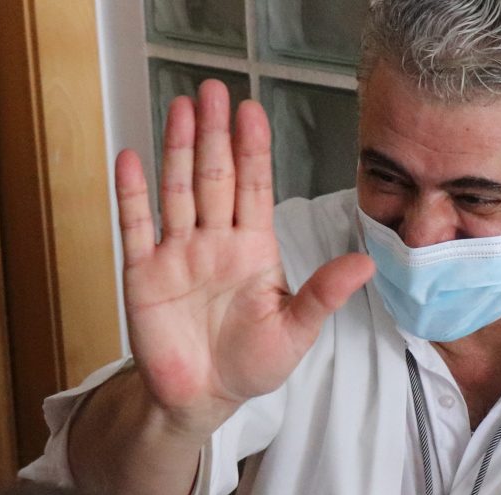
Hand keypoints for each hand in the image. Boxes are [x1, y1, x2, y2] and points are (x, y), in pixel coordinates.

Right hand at [117, 81, 374, 432]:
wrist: (203, 398)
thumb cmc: (252, 363)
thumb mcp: (296, 331)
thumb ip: (324, 293)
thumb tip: (368, 264)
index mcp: (253, 248)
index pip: (254, 188)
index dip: (252, 150)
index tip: (252, 111)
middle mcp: (214, 241)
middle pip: (213, 177)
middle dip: (214, 134)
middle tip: (214, 91)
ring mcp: (177, 253)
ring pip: (177, 190)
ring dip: (177, 149)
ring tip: (180, 107)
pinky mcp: (143, 274)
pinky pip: (136, 226)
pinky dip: (133, 193)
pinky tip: (132, 157)